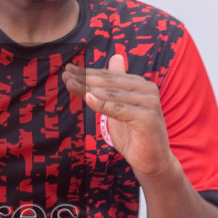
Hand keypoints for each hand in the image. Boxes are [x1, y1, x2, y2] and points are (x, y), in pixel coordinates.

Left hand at [62, 52, 176, 179]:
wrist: (151, 161)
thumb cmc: (133, 135)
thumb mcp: (119, 108)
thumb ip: (114, 87)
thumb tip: (115, 56)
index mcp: (141, 85)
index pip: (110, 76)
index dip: (89, 73)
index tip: (69, 70)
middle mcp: (148, 89)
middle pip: (110, 83)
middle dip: (86, 78)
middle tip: (65, 75)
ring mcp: (149, 103)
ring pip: (112, 95)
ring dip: (89, 89)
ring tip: (70, 84)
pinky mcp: (148, 118)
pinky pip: (119, 110)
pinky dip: (102, 104)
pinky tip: (87, 98)